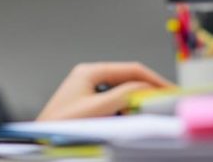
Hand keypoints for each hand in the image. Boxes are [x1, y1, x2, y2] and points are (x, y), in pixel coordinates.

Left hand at [35, 62, 173, 120]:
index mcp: (89, 71)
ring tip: (147, 114)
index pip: (131, 69)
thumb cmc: (62, 125)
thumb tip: (148, 87)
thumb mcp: (98, 109)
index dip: (155, 79)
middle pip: (127, 79)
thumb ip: (124, 95)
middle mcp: (88, 77)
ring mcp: (86, 90)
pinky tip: (129, 121)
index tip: (172, 91)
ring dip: (135, 102)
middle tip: (165, 103)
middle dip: (147, 91)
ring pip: (121, 92)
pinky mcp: (86, 105)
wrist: (40, 142)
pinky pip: (113, 103)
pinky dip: (125, 110)